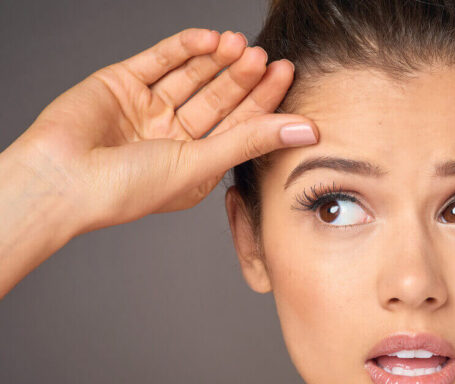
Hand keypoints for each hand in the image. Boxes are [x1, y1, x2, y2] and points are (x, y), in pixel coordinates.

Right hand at [4, 28, 317, 233]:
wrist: (61, 179)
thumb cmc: (127, 188)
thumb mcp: (200, 164)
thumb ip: (252, 142)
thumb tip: (308, 130)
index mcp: (195, 163)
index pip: (239, 126)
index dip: (263, 100)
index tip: (286, 73)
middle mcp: (174, 136)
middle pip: (219, 99)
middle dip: (242, 76)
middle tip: (263, 56)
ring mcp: (148, 109)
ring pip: (192, 76)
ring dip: (216, 59)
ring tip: (239, 43)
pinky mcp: (122, 84)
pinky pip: (160, 60)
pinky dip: (185, 47)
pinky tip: (209, 38)